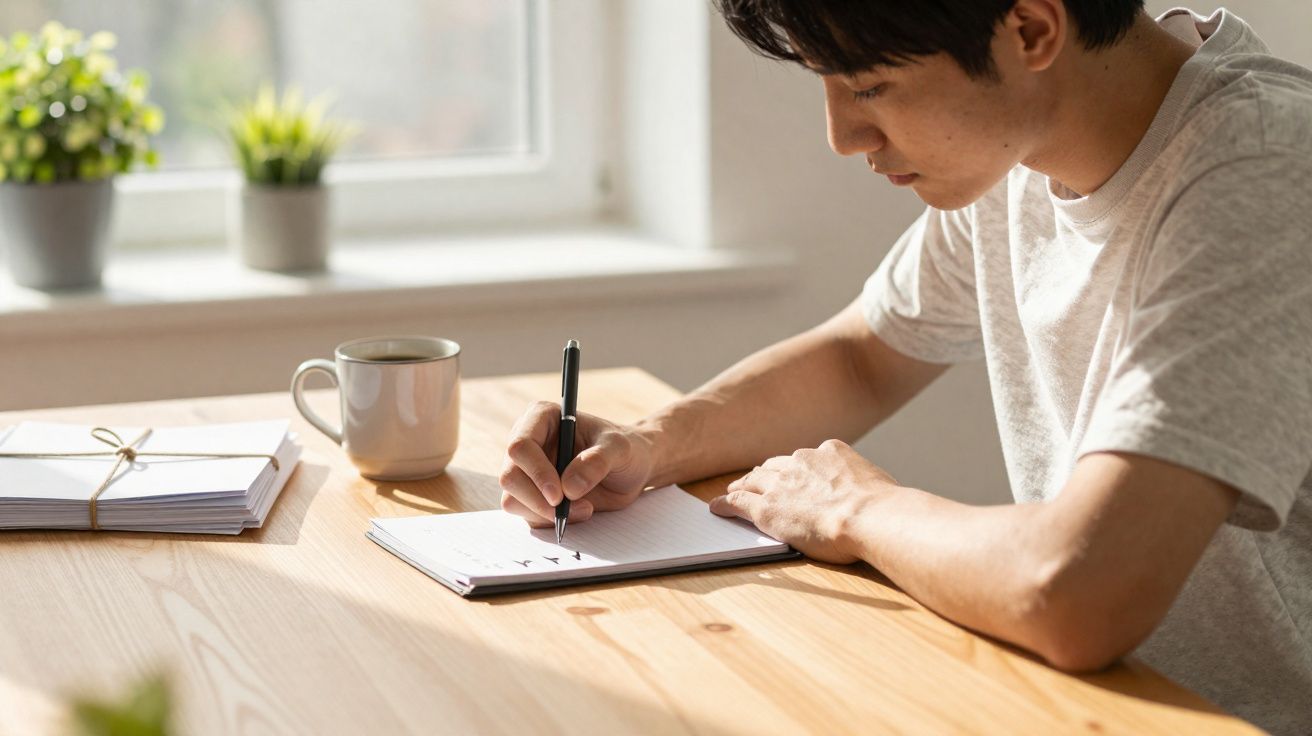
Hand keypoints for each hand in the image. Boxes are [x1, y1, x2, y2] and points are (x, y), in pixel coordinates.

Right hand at [499, 401, 655, 527]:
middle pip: (510, 477)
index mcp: (542, 418)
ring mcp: (527, 471)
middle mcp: (528, 443)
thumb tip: (569, 488)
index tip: (559, 495)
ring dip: (545, 514)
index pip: (520, 446)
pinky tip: (577, 512)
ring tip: (584, 509)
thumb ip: (597, 462)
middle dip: (538, 501)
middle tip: (567, 510)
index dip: (536, 473)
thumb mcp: (620, 449)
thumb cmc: (625, 450)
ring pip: (513, 500)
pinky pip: (528, 516)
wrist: (630, 471)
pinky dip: (550, 521)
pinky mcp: (532, 495)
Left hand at [709, 439, 895, 563]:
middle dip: (766, 474)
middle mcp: (802, 461)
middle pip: (775, 466)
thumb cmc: (883, 509)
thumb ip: (863, 485)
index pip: (806, 459)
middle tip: (756, 481)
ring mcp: (782, 484)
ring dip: (743, 486)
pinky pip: (739, 502)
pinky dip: (726, 503)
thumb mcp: (878, 484)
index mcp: (830, 452)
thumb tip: (873, 495)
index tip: (792, 475)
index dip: (795, 469)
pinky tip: (718, 507)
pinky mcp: (767, 508)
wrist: (870, 517)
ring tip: (733, 491)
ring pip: (754, 481)